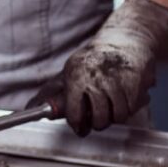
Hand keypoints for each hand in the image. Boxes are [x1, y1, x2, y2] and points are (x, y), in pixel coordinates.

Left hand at [26, 0, 167, 135]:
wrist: (124, 38)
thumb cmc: (93, 60)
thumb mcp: (69, 71)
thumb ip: (51, 91)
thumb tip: (32, 106)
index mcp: (76, 75)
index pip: (74, 112)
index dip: (77, 124)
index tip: (79, 127)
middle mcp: (96, 78)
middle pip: (99, 119)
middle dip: (98, 123)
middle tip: (97, 119)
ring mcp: (117, 80)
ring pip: (118, 116)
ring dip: (115, 115)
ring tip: (111, 107)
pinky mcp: (135, 82)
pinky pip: (132, 108)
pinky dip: (129, 108)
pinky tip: (124, 98)